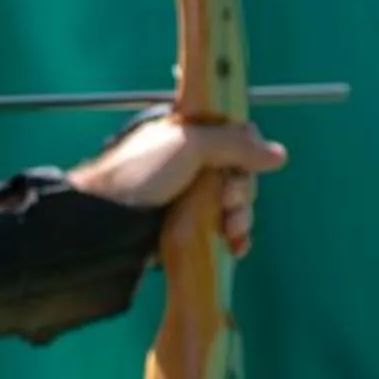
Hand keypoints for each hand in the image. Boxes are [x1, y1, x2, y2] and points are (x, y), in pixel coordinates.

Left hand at [69, 115, 287, 255]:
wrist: (100, 222)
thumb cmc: (138, 175)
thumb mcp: (188, 147)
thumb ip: (233, 144)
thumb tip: (278, 154)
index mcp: (189, 133)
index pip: (237, 136)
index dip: (247, 154)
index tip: (240, 171)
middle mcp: (192, 161)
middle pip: (240, 172)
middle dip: (241, 192)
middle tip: (228, 204)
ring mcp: (190, 194)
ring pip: (233, 203)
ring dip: (239, 217)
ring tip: (231, 231)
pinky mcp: (187, 224)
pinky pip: (222, 227)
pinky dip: (232, 236)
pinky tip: (235, 246)